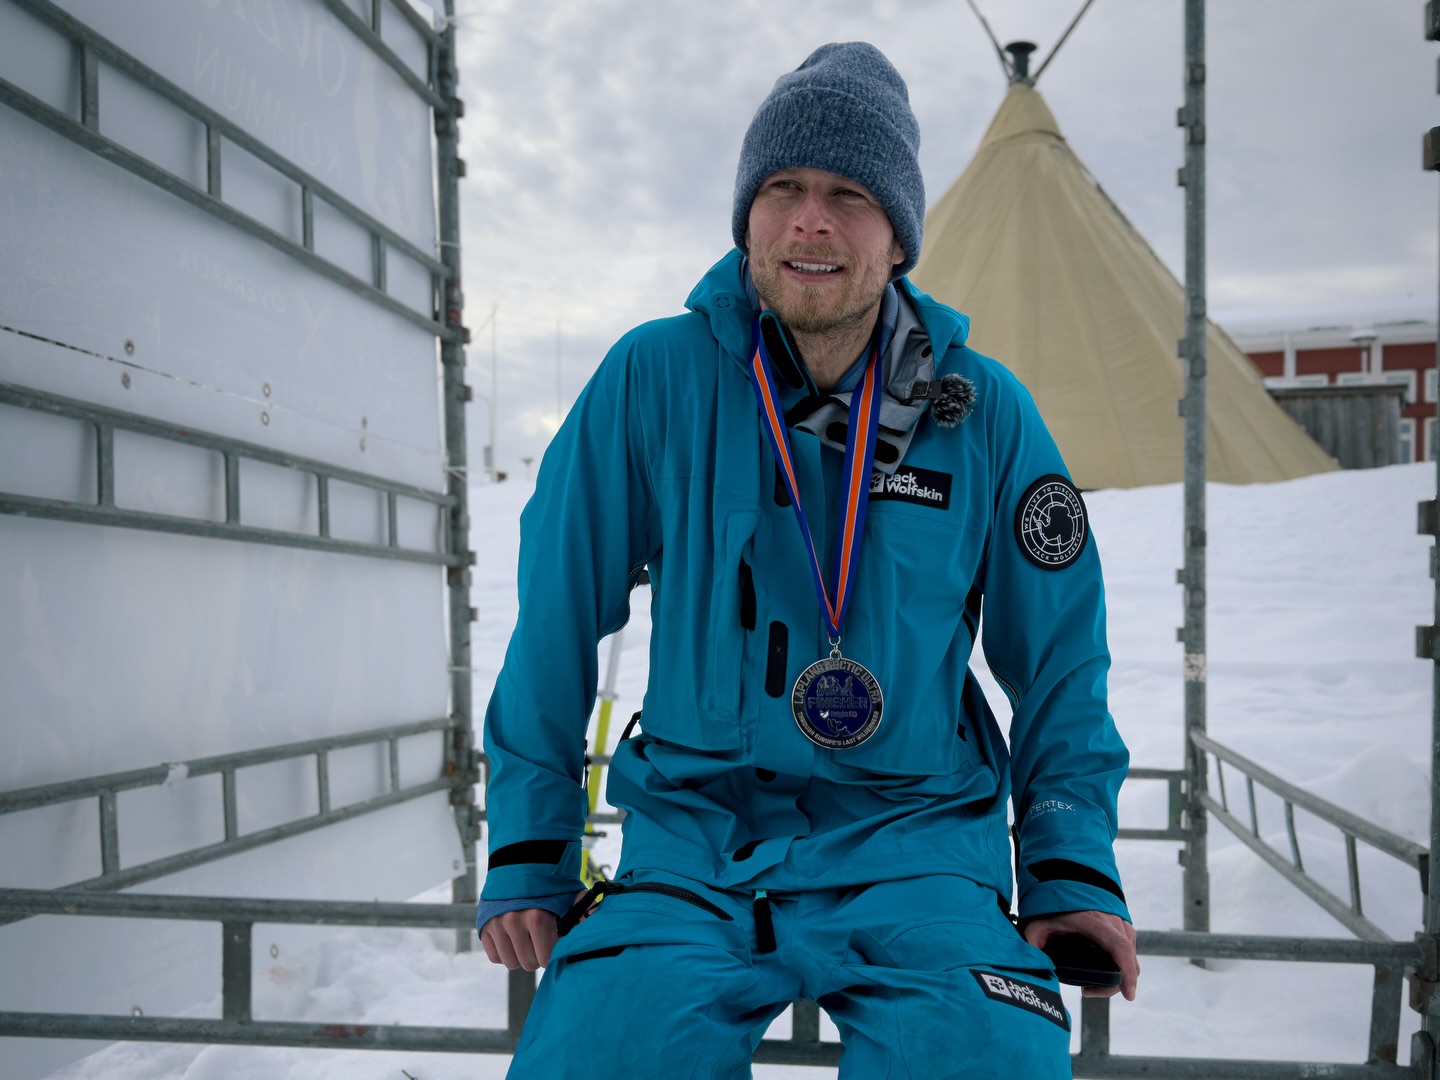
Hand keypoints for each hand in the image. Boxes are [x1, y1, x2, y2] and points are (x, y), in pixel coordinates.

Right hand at [479, 890, 588, 971]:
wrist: (522, 864)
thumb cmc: (551, 886)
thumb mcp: (571, 897)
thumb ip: (584, 916)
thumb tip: (594, 935)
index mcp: (537, 917)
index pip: (545, 958)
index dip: (552, 954)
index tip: (555, 945)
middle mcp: (514, 921)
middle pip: (528, 963)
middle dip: (537, 957)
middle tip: (541, 942)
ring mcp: (496, 924)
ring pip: (510, 962)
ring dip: (521, 956)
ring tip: (528, 940)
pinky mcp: (484, 926)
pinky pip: (494, 956)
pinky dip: (504, 952)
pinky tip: (513, 939)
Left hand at [1022, 909, 1138, 1000]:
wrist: (1069, 881)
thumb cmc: (1055, 905)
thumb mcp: (1039, 922)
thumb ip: (1033, 940)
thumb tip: (1030, 962)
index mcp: (1096, 921)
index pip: (1119, 948)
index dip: (1127, 973)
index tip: (1129, 995)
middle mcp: (1114, 921)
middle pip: (1127, 960)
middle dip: (1114, 984)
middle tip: (1087, 991)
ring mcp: (1121, 923)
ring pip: (1130, 957)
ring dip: (1118, 975)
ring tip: (1091, 984)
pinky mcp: (1123, 927)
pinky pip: (1129, 950)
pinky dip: (1121, 964)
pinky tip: (1103, 972)